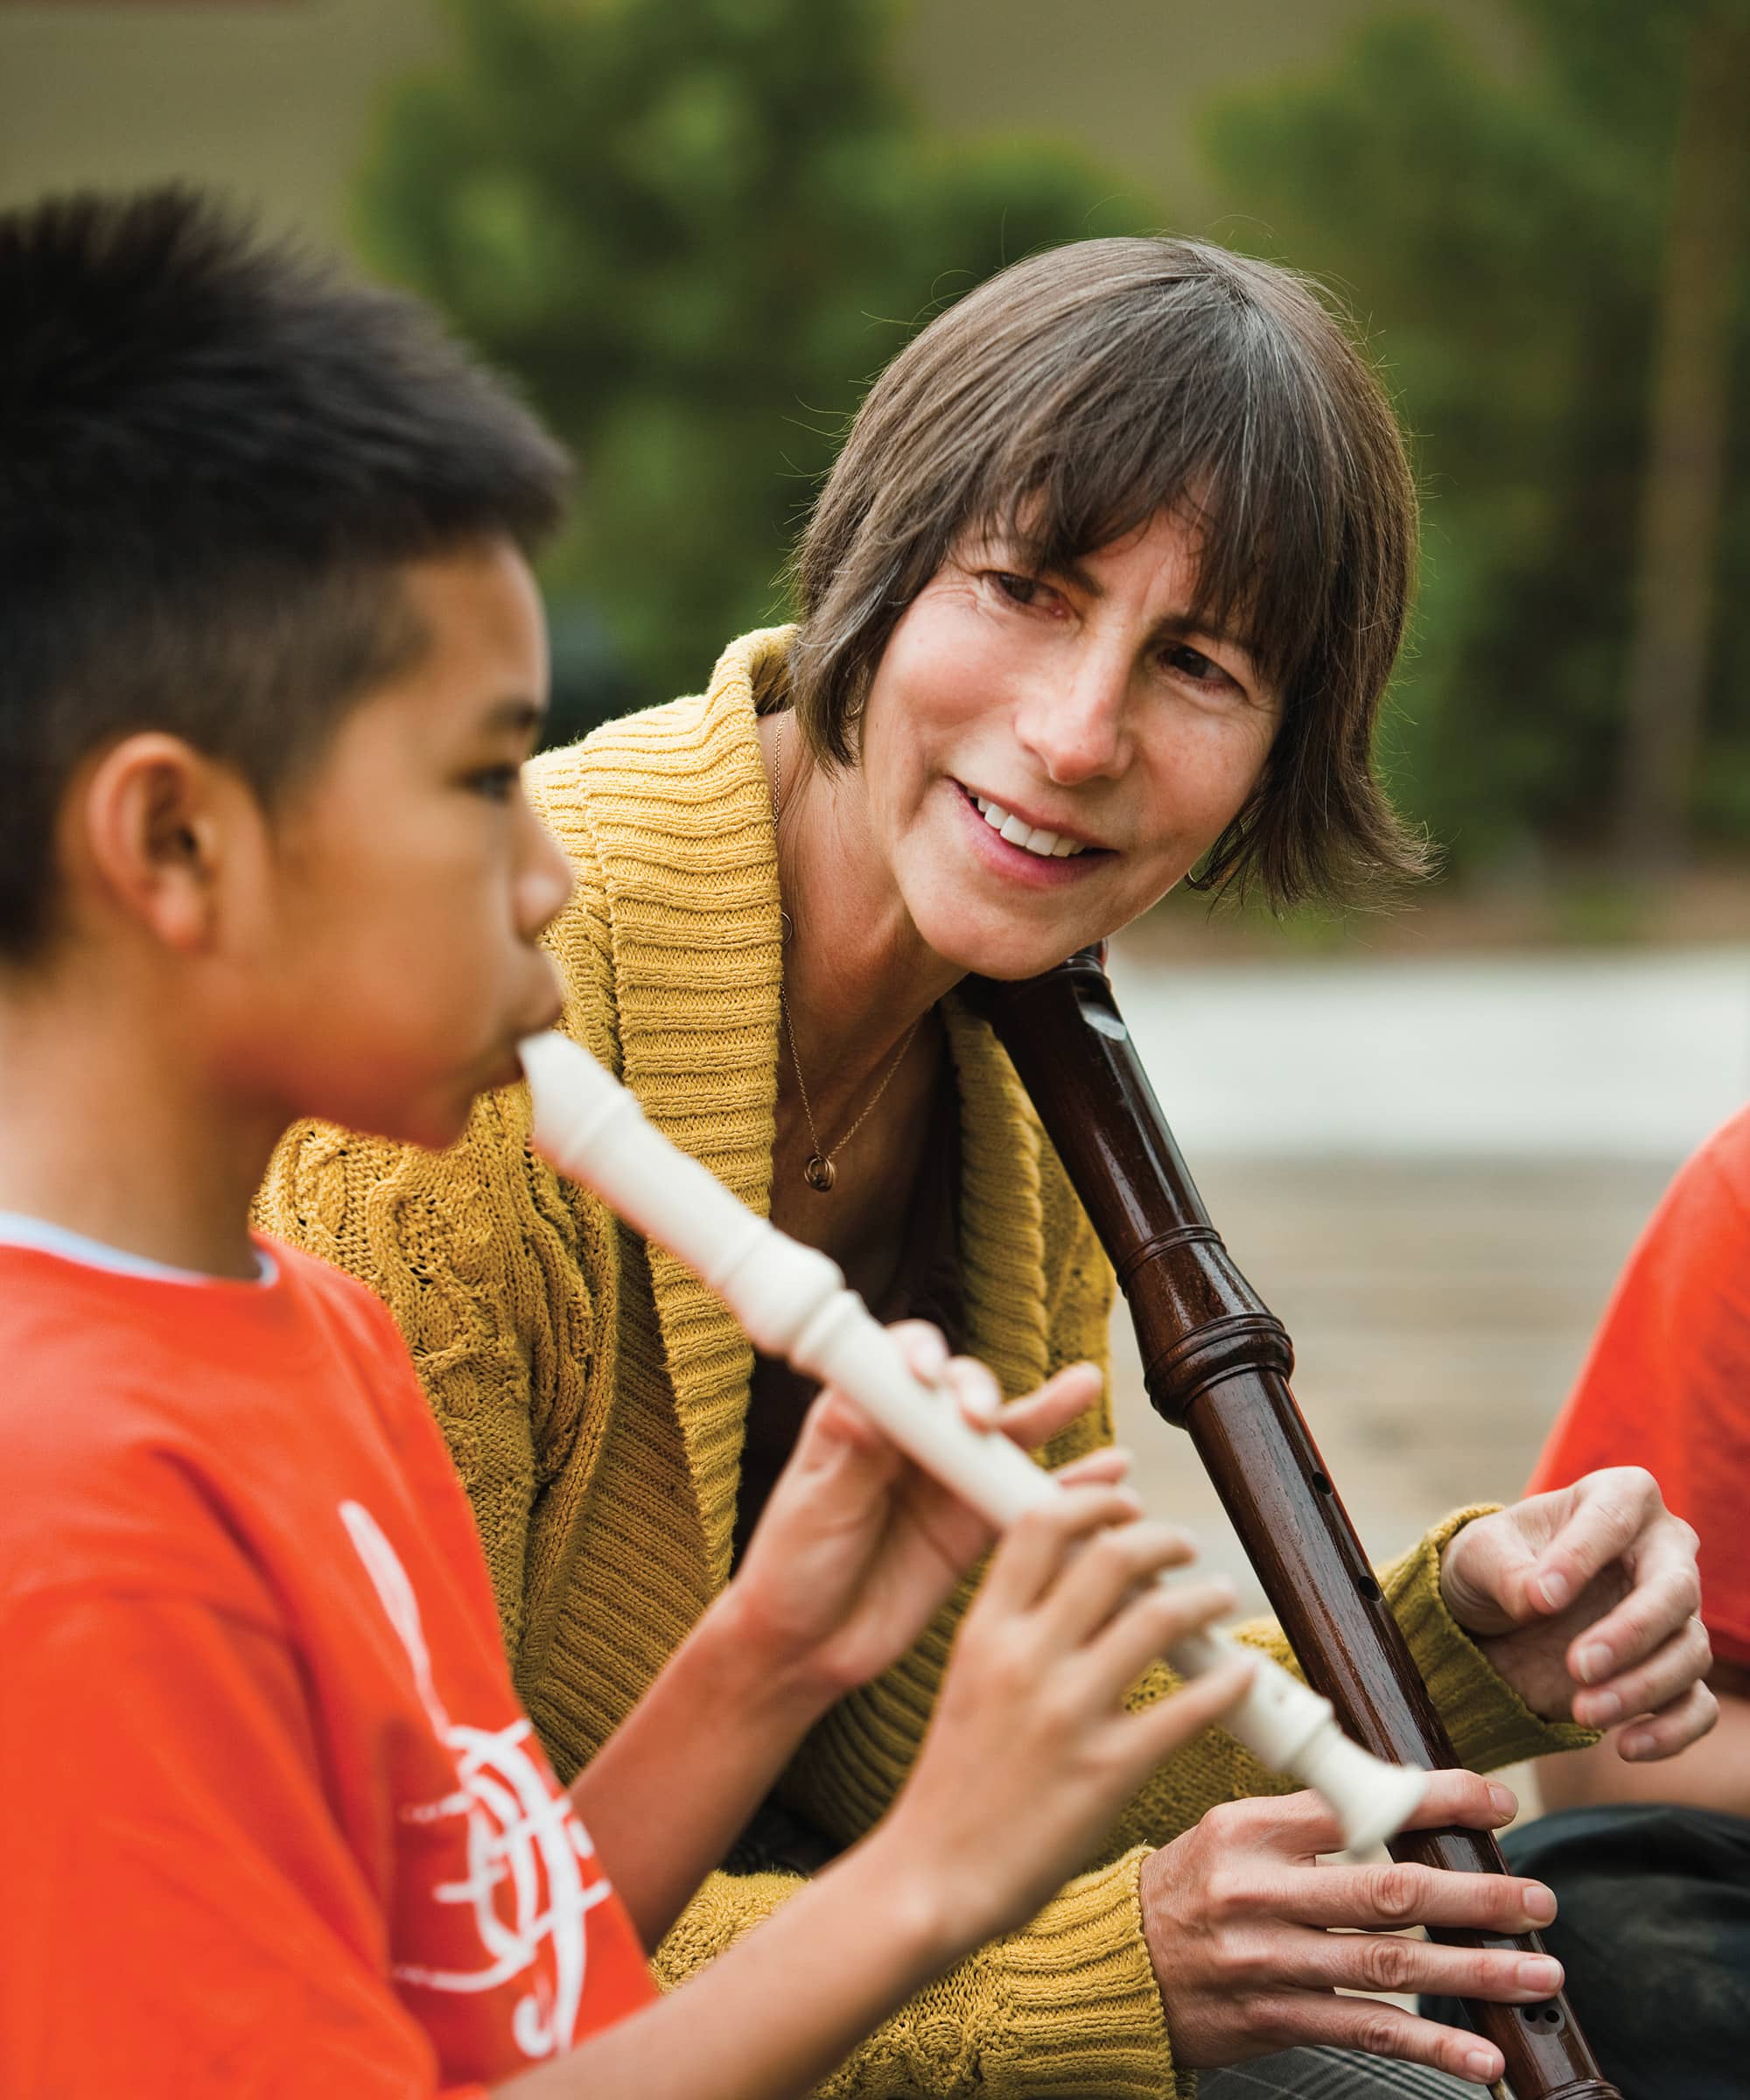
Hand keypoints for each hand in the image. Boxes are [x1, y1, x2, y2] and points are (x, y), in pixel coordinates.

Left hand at [727, 1325, 1126, 1705]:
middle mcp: (910, 1438)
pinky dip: (1071, 1483)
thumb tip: (865, 1407)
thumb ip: (851, 1460)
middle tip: (980, 1419)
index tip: (925, 1374)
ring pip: (1004, 1435)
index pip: (897, 1361)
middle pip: (958, 1390)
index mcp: (860, 1417)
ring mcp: (947, 1479)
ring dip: (1046, 1410)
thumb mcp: (815, 1509)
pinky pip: (1028, 1497)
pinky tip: (1108, 1468)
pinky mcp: (975, 1525)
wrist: (807, 1649)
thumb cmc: (792, 1568)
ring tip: (1083, 1387)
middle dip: (977, 1392)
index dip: (919, 1356)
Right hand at [877, 1488, 1254, 1948]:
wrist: (930, 1878)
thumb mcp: (965, 1680)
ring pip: (1158, 1619)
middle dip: (1162, 1539)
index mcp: (984, 1631)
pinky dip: (1226, 1683)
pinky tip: (1240, 1674)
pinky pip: (1186, 1710)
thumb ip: (1012, 1628)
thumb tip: (1073, 1577)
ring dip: (1204, 1598)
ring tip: (1219, 1598)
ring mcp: (1067, 1715)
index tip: (1125, 1503)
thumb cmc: (952, 1783)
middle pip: (1111, 1556)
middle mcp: (1025, 1660)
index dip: (1093, 1500)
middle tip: (1184, 1547)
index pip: (1041, 1525)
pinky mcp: (1106, 1772)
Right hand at [1139, 1771, 1561, 2085]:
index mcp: (1248, 1829)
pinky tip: (1483, 2054)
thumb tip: (1401, 1806)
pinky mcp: (1275, 2018)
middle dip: (1474, 1897)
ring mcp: (1267, 1961)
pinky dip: (1430, 2045)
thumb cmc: (1186, 1889)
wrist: (1117, 1966)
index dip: (1431, 1803)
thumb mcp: (1229, 1832)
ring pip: (1389, 1966)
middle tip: (1537, 1898)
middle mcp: (1258, 1892)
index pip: (1353, 1805)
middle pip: (1386, 1891)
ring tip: (1538, 1971)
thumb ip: (1305, 1823)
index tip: (1493, 1801)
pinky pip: (1365, 2032)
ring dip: (1474, 1971)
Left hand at [1439, 1465, 1716, 1759]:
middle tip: (1578, 1667)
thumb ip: (1505, 1569)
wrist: (1497, 1617)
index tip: (1541, 1599)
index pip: (1613, 1520)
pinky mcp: (1674, 1670)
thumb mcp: (1478, 1556)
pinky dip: (1672, 1731)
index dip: (1581, 1558)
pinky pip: (1698, 1704)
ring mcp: (1677, 1613)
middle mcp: (1663, 1549)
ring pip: (1690, 1650)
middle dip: (1630, 1633)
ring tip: (1581, 1712)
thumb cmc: (1495, 1565)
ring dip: (1641, 1688)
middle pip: (1675, 1589)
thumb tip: (1540, 1596)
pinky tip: (1626, 1747)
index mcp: (1619, 1497)